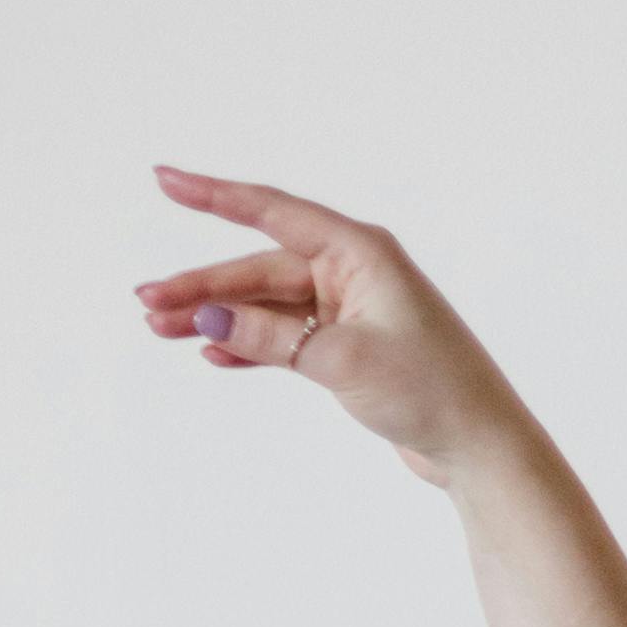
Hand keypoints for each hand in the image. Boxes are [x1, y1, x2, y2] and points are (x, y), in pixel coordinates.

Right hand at [132, 170, 521, 486]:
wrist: (480, 447)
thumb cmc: (431, 391)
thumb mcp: (342, 360)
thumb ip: (271, 336)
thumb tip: (206, 319)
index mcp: (360, 252)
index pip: (273, 212)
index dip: (214, 195)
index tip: (164, 179)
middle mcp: (353, 272)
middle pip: (260, 268)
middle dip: (202, 286)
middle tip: (146, 303)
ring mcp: (350, 310)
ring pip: (266, 305)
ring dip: (216, 318)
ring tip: (160, 328)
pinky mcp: (348, 348)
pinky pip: (284, 337)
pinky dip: (249, 345)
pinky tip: (210, 353)